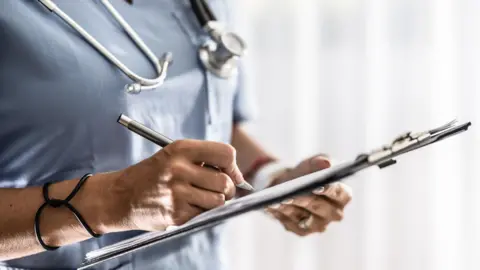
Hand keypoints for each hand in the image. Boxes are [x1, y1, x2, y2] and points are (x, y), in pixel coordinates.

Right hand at [100, 140, 240, 231]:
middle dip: (229, 187)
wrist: (119, 196)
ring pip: (218, 200)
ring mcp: (177, 193)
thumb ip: (205, 160)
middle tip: (221, 189)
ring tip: (201, 196)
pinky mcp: (175, 214)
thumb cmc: (153, 174)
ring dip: (216, 200)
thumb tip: (239, 177)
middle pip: (225, 181)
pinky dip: (201, 211)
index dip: (233, 165)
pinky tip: (186, 205)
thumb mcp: (174, 155)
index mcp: (180, 149)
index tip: (232, 172)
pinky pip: (204, 214)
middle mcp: (178, 169)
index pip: (225, 153)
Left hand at [265, 155, 351, 235]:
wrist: (287, 185)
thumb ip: (319, 161)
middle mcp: (334, 213)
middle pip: (322, 208)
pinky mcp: (302, 231)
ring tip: (279, 199)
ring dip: (291, 208)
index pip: (341, 194)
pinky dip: (280, 213)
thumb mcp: (311, 164)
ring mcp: (318, 225)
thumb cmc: (305, 174)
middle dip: (307, 200)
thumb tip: (326, 163)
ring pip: (304, 217)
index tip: (318, 186)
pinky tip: (271, 205)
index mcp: (343, 196)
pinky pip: (290, 223)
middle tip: (294, 194)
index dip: (330, 191)